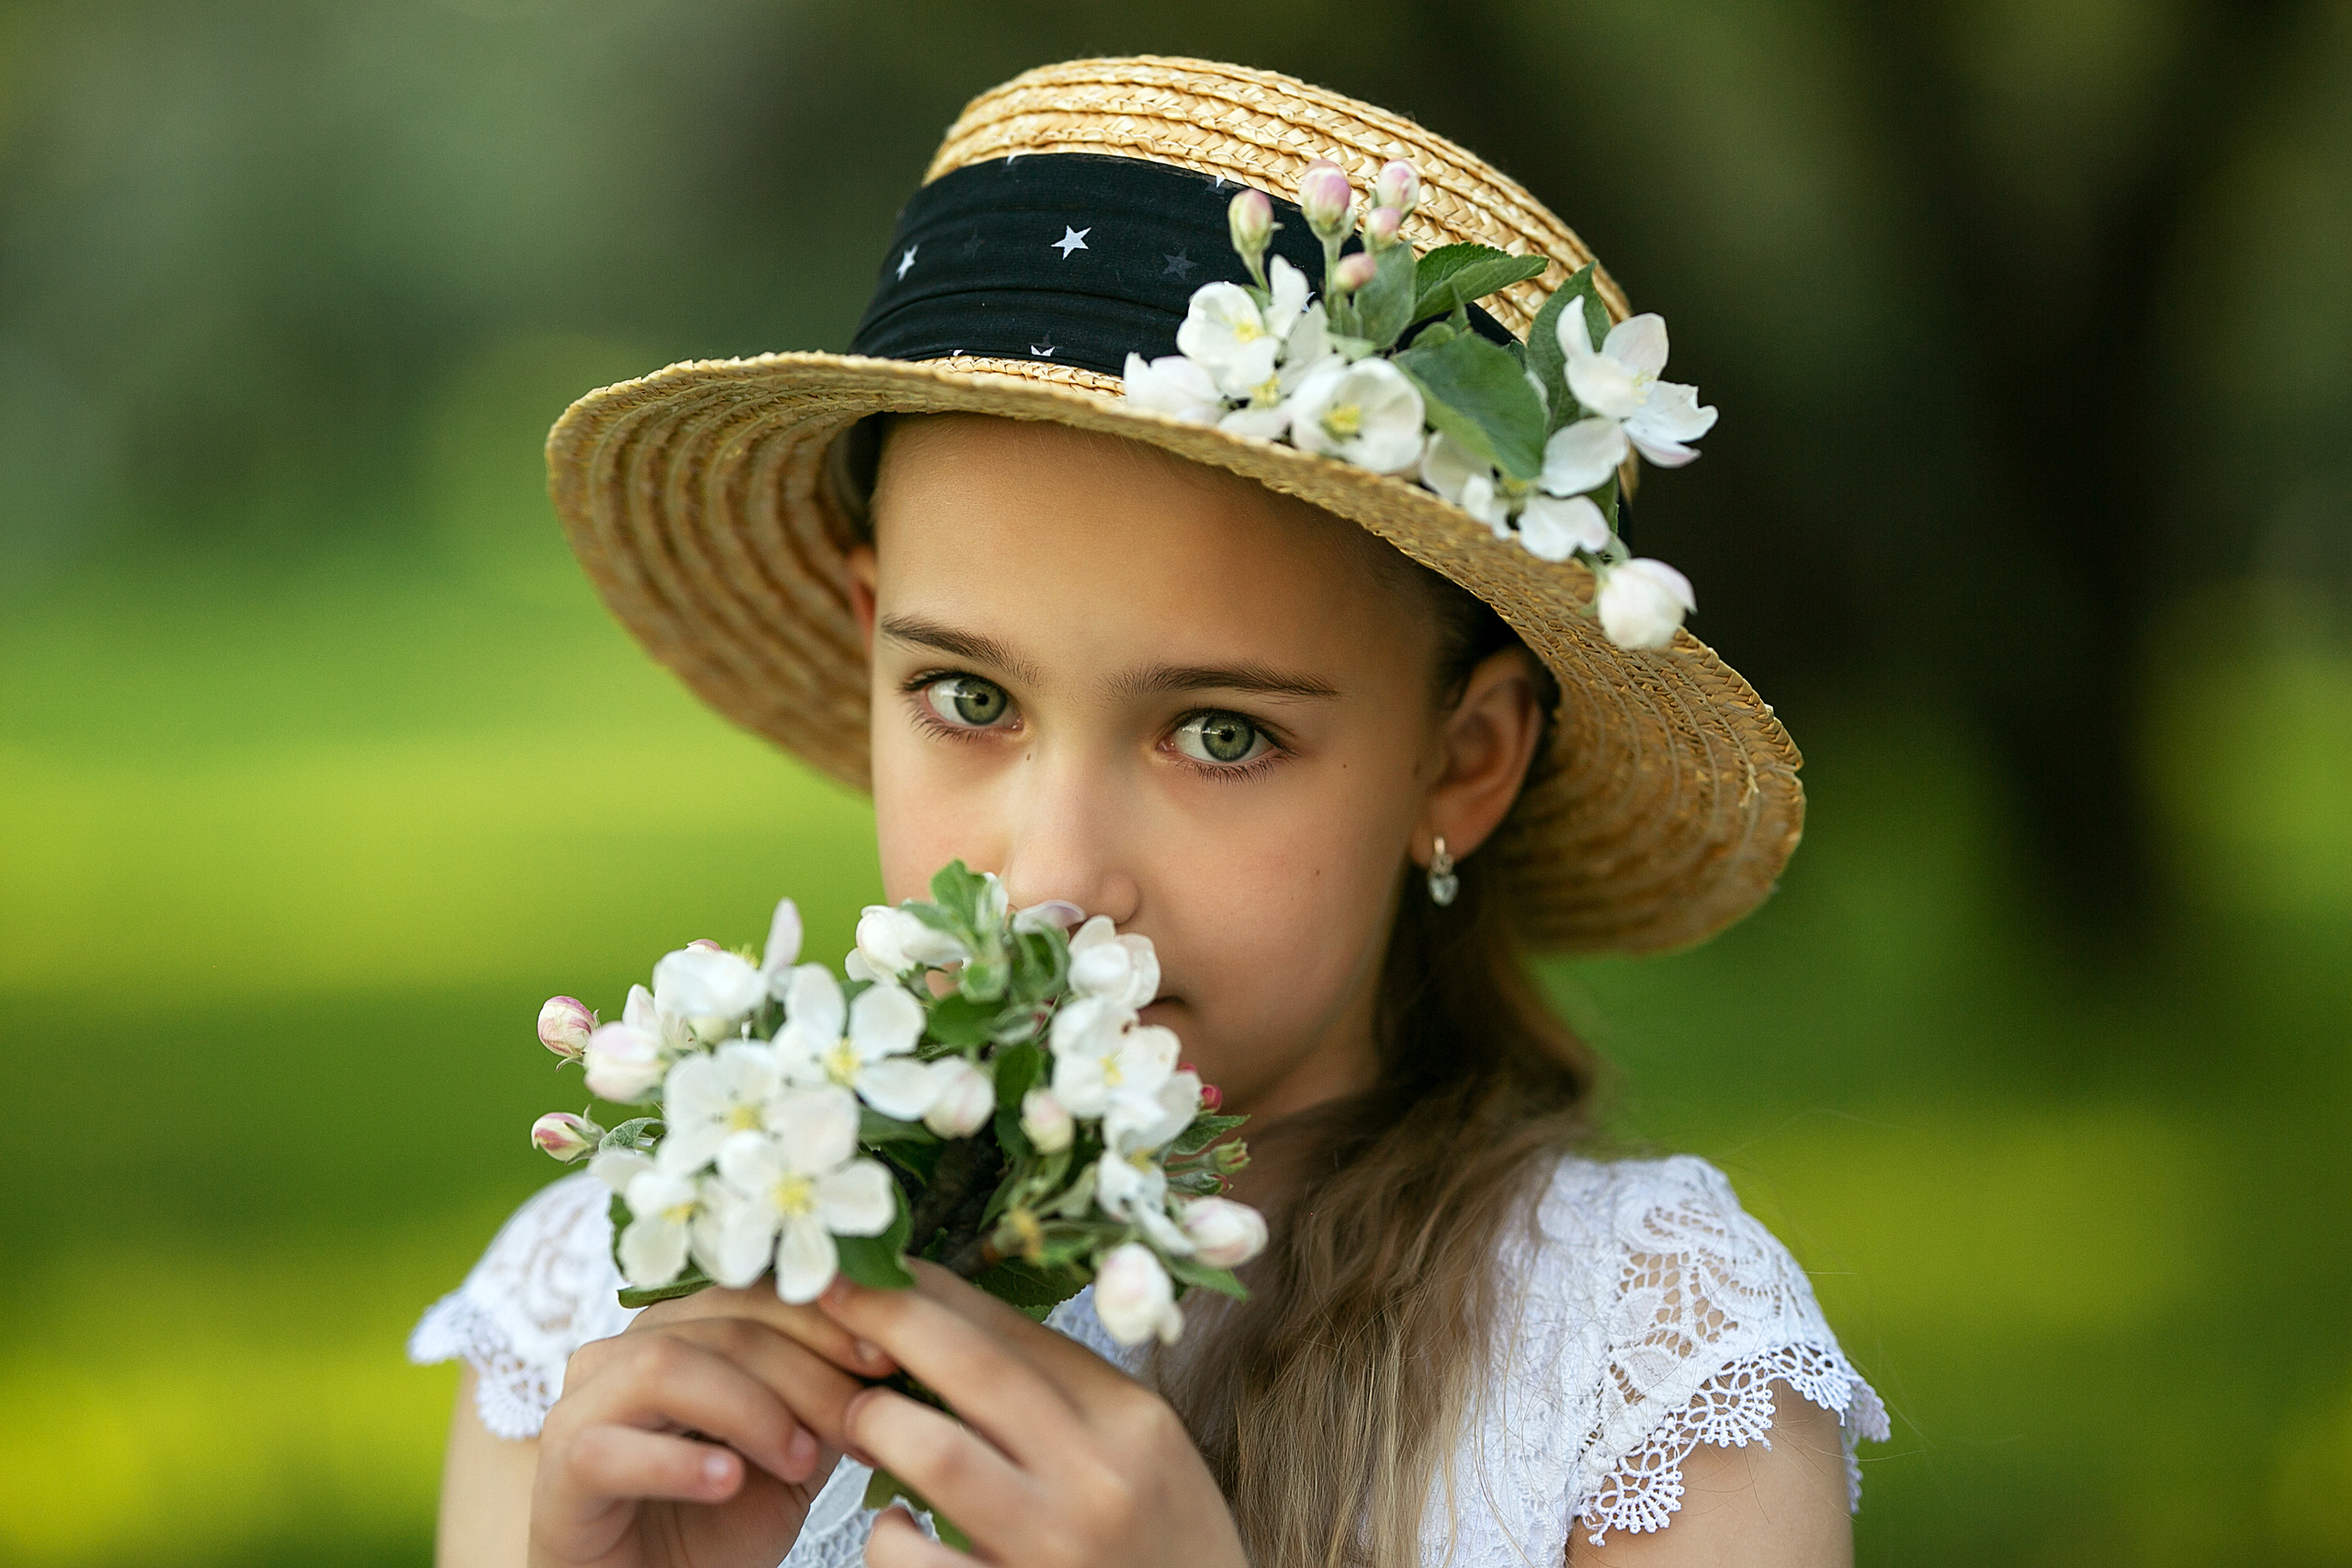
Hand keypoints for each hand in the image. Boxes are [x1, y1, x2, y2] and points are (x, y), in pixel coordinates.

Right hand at [528, 1283, 899, 1567]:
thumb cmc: (721, 1520)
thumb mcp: (793, 1451)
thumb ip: (826, 1395)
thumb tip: (899, 1347)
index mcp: (683, 1328)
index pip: (757, 1291)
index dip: (826, 1318)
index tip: (889, 1357)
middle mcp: (625, 1349)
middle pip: (723, 1324)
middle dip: (806, 1370)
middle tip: (862, 1422)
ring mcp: (581, 1405)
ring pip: (666, 1365)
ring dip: (750, 1409)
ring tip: (802, 1462)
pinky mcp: (557, 1471)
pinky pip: (607, 1447)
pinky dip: (675, 1460)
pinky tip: (728, 1482)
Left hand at [816, 1263, 1248, 1567]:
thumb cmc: (1165, 1547)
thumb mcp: (1147, 1455)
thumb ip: (1070, 1397)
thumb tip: (960, 1327)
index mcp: (1134, 1420)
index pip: (1020, 1329)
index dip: (936, 1288)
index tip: (883, 1268)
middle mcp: (1099, 1476)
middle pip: (972, 1364)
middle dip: (889, 1317)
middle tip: (832, 1299)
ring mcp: (1054, 1549)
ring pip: (933, 1453)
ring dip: (877, 1423)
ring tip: (859, 1420)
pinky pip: (911, 1559)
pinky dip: (887, 1536)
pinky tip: (895, 1527)